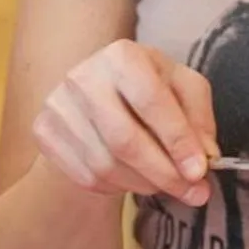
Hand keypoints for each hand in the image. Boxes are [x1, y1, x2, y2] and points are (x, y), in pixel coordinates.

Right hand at [32, 41, 218, 206]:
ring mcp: (58, 105)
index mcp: (122, 55)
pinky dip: (116, 187)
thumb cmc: (148, 90)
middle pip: (125, 140)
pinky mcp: (44, 131)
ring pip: (106, 165)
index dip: (178, 140)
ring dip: (144, 184)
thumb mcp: (182, 89)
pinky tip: (131, 177)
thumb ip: (199, 118)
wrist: (95, 97)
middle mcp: (84, 76)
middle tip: (192, 193)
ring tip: (163, 183)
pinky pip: (86, 177)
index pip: (152, 101)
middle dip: (163, 173)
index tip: (199, 172)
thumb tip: (205, 155)